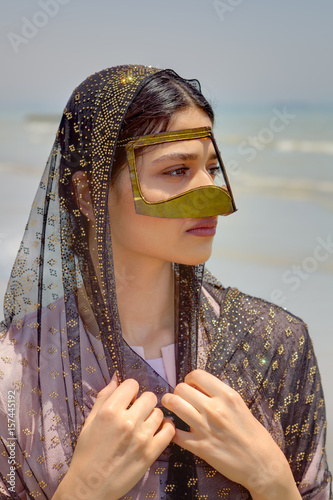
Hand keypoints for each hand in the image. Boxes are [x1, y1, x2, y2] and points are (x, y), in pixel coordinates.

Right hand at [53, 377, 174, 499]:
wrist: (90, 486)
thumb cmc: (87, 453)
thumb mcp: (90, 421)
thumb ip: (104, 397)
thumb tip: (116, 378)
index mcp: (110, 411)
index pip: (131, 385)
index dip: (130, 391)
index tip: (128, 399)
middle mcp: (127, 422)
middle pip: (149, 397)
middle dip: (143, 402)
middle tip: (137, 412)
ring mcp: (141, 438)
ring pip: (159, 413)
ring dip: (152, 416)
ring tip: (144, 425)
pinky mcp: (151, 453)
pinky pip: (169, 431)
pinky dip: (165, 429)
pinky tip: (156, 431)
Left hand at [162, 370, 300, 499]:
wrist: (261, 464)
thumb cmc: (253, 434)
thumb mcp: (240, 405)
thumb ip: (220, 395)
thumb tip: (201, 387)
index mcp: (227, 395)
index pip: (197, 375)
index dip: (189, 379)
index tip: (190, 386)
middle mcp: (214, 408)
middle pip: (181, 388)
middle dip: (178, 391)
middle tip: (181, 398)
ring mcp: (205, 427)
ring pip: (174, 404)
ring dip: (169, 404)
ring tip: (171, 407)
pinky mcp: (199, 447)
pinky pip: (175, 433)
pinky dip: (171, 430)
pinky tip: (175, 429)